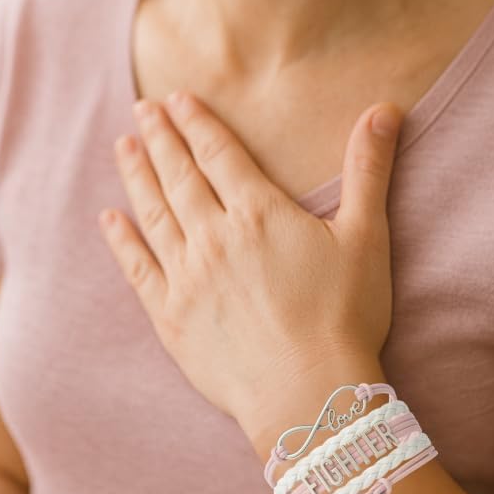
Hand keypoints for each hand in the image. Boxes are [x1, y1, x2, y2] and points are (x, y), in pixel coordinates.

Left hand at [99, 91, 400, 437]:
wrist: (308, 394)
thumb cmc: (344, 317)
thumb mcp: (366, 237)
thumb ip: (368, 169)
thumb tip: (384, 109)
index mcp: (258, 213)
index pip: (218, 153)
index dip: (196, 122)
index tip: (176, 99)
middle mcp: (214, 237)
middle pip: (179, 176)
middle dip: (159, 137)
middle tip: (141, 109)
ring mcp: (187, 276)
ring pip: (154, 213)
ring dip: (136, 176)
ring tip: (122, 146)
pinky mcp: (170, 315)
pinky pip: (138, 268)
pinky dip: (122, 241)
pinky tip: (109, 219)